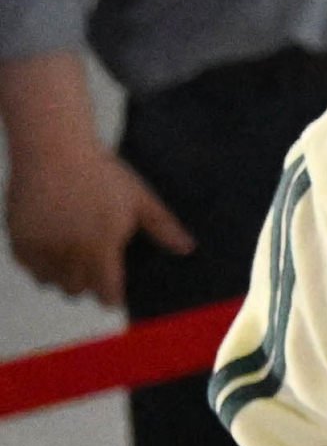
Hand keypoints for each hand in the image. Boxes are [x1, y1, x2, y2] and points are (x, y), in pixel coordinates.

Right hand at [6, 130, 189, 303]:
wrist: (54, 149)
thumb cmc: (101, 172)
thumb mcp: (138, 197)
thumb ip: (162, 227)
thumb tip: (188, 249)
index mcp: (101, 246)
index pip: (106, 292)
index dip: (112, 296)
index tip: (114, 294)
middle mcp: (68, 252)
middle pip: (76, 290)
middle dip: (86, 284)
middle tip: (92, 268)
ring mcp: (40, 247)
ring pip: (50, 282)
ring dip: (61, 275)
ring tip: (71, 255)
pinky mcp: (18, 239)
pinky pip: (28, 267)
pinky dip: (38, 263)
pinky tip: (50, 246)